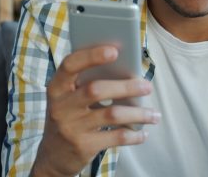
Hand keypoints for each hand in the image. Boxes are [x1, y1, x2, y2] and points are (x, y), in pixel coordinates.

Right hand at [31, 46, 159, 176]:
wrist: (53, 156)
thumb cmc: (69, 117)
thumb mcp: (68, 98)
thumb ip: (87, 82)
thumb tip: (127, 71)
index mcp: (57, 87)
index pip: (70, 65)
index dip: (91, 56)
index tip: (115, 50)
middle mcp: (61, 106)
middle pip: (96, 90)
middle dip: (126, 86)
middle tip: (147, 86)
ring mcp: (71, 127)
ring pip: (111, 114)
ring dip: (138, 113)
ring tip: (154, 114)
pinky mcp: (83, 146)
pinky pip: (115, 137)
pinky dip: (133, 135)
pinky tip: (143, 133)